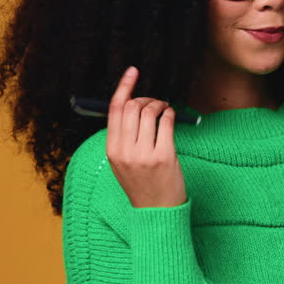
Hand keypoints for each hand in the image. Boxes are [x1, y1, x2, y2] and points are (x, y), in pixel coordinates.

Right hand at [105, 66, 186, 207]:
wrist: (156, 211)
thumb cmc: (142, 183)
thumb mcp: (122, 162)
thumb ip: (123, 137)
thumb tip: (131, 104)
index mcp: (112, 150)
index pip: (114, 110)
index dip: (124, 86)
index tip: (133, 71)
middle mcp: (125, 151)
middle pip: (133, 107)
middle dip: (146, 98)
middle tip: (155, 102)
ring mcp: (144, 154)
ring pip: (150, 112)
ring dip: (160, 104)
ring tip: (165, 108)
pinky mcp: (164, 156)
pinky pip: (167, 122)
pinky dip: (170, 113)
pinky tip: (172, 116)